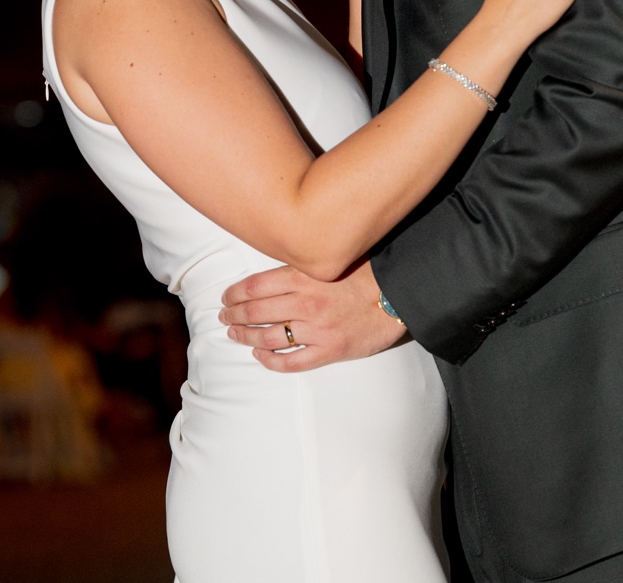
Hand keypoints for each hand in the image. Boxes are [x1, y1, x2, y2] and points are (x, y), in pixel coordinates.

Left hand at [218, 260, 407, 372]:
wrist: (398, 297)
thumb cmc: (366, 273)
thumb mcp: (330, 260)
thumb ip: (302, 264)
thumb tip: (272, 265)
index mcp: (304, 277)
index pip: (255, 286)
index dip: (234, 294)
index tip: (225, 298)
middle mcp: (305, 303)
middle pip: (255, 312)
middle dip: (234, 316)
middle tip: (224, 318)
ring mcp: (316, 330)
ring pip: (268, 337)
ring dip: (246, 337)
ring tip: (235, 336)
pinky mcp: (329, 350)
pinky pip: (292, 361)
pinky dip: (271, 361)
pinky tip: (260, 357)